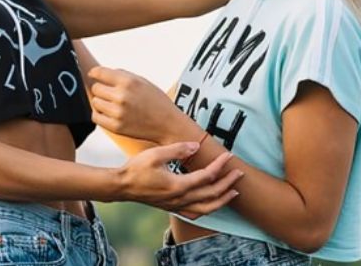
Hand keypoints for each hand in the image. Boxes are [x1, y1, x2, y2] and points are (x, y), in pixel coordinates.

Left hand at [88, 66, 192, 143]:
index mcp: (128, 82)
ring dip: (101, 102)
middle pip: (95, 88)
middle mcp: (122, 96)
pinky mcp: (116, 127)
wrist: (168, 124)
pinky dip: (100, 114)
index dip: (94, 73)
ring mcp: (118, 112)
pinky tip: (110, 113)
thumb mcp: (142, 81)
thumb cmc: (157, 102)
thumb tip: (103, 73)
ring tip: (113, 104)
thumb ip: (122, 75)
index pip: (99, 72)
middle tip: (110, 93)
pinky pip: (96, 116)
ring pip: (95, 102)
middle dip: (101, 89)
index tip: (93, 74)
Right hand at [116, 142, 241, 218]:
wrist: (121, 186)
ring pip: (207, 208)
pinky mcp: (172, 207)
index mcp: (178, 185)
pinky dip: (208, 209)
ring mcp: (176, 205)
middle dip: (228, 183)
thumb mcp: (155, 154)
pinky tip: (211, 204)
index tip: (228, 155)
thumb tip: (197, 146)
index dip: (219, 165)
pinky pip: (196, 213)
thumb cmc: (136, 169)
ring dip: (222, 200)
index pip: (206, 175)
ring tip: (233, 192)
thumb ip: (177, 150)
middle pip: (212, 194)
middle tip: (239, 173)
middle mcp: (180, 198)